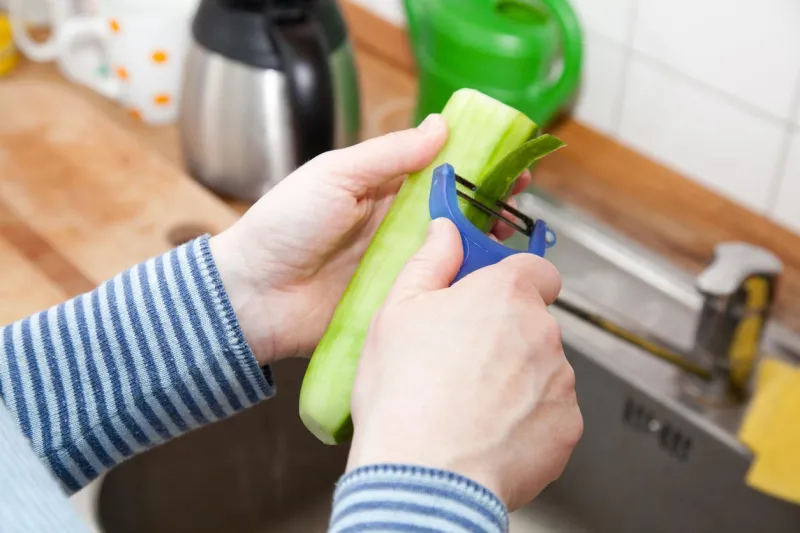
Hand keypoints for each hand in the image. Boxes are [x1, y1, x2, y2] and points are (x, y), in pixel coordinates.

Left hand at [209, 114, 530, 365]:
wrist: (253, 294)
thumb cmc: (284, 225)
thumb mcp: (336, 175)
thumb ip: (388, 155)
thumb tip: (440, 126)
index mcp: (382, 191)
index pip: (441, 173)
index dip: (477, 167)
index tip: (510, 164)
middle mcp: (396, 227)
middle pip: (455, 214)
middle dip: (491, 207)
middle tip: (521, 205)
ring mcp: (398, 266)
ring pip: (451, 253)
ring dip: (483, 246)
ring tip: (512, 241)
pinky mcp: (396, 301)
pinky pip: (435, 291)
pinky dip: (460, 286)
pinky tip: (486, 281)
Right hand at [346, 218, 582, 510]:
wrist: (424, 477)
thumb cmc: (404, 395)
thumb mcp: (397, 312)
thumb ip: (430, 262)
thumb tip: (445, 231)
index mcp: (505, 294)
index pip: (537, 269)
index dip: (516, 281)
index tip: (495, 297)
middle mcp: (543, 332)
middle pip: (535, 323)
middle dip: (508, 336)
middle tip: (464, 361)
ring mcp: (560, 382)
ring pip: (543, 369)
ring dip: (519, 379)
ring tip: (471, 405)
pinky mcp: (567, 427)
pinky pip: (551, 413)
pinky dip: (528, 420)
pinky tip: (489, 432)